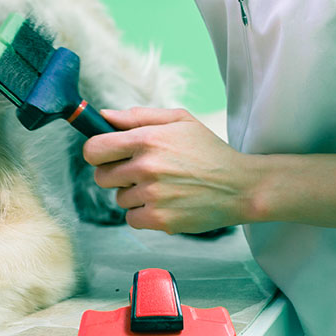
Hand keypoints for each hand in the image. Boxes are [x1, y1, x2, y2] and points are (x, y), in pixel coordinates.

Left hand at [83, 107, 254, 234]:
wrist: (240, 186)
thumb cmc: (209, 151)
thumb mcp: (179, 121)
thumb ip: (138, 116)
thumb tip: (103, 116)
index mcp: (147, 139)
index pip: (94, 149)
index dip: (95, 152)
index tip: (105, 155)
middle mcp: (146, 167)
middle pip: (101, 176)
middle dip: (115, 174)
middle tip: (138, 172)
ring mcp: (152, 195)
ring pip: (119, 198)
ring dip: (134, 195)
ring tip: (162, 187)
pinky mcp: (160, 219)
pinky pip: (131, 219)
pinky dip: (143, 214)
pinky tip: (164, 203)